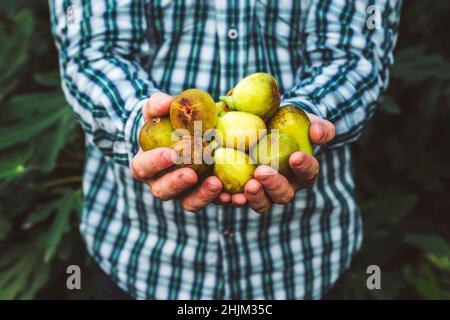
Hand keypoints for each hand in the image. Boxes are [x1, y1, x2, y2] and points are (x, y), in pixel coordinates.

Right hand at [131, 92, 221, 211]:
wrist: (185, 134)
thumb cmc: (166, 121)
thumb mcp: (159, 109)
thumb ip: (158, 104)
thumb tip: (166, 103)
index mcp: (145, 165)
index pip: (143, 167)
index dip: (154, 163)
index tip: (171, 154)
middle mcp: (161, 183)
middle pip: (163, 191)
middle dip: (176, 184)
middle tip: (191, 174)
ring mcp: (184, 192)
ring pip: (189, 202)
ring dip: (202, 196)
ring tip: (217, 184)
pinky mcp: (205, 195)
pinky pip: (213, 202)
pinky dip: (224, 198)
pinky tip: (236, 194)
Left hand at [217, 113, 335, 213]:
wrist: (262, 125)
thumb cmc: (288, 124)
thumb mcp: (306, 121)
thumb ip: (319, 126)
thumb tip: (318, 134)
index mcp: (301, 174)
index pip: (308, 173)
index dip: (304, 167)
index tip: (295, 156)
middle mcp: (283, 187)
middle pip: (283, 195)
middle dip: (274, 185)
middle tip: (262, 172)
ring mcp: (261, 192)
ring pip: (261, 203)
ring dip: (254, 197)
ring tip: (247, 186)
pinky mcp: (239, 190)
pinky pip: (235, 199)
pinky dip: (229, 198)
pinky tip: (223, 193)